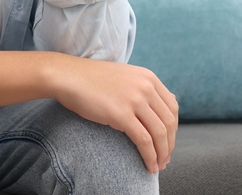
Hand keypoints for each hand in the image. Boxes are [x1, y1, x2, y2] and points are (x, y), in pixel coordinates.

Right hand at [47, 55, 178, 173]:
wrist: (67, 76)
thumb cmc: (90, 79)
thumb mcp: (123, 77)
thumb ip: (140, 88)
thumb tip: (157, 108)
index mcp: (148, 77)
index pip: (172, 107)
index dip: (174, 129)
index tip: (168, 142)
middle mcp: (145, 87)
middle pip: (169, 122)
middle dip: (170, 144)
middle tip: (165, 159)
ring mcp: (134, 100)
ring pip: (160, 133)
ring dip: (162, 154)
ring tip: (158, 165)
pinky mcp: (122, 114)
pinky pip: (144, 141)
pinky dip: (150, 156)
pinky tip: (148, 165)